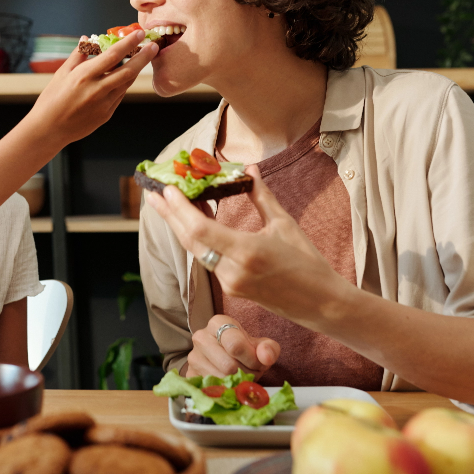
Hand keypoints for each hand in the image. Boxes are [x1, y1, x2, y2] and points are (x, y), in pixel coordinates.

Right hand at [28, 30, 156, 144]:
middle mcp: (97, 90)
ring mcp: (104, 104)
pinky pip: (119, 95)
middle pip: (128, 71)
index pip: (113, 55)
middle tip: (154, 46)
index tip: (139, 34)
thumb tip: (87, 39)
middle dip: (143, 57)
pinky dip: (123, 84)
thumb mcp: (62, 73)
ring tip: (141, 59)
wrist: (49, 129)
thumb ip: (78, 55)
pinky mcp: (106, 114)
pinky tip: (122, 77)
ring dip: (135, 70)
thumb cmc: (52, 99)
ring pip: (126, 83)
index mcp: (85, 76)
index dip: (128, 43)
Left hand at [146, 166, 355, 332]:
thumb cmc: (308, 262)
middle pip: (190, 240)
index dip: (179, 209)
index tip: (167, 189)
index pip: (201, 229)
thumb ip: (262, 196)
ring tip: (165, 205)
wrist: (321, 304)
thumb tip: (248, 169)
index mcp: (248, 251)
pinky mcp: (231, 289)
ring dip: (180, 227)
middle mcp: (233, 270)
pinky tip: (191, 224)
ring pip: (197, 251)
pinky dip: (197, 240)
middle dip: (169, 215)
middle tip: (152, 193)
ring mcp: (230, 282)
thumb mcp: (285, 224)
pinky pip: (208, 260)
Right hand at [186, 315, 279, 380]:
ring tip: (242, 376)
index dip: (252, 359)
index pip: (235, 345)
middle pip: (228, 365)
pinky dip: (225, 391)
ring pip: (220, 379)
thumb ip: (269, 349)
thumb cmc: (245, 349)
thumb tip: (266, 357)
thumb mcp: (261, 345)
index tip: (259, 363)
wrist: (227, 355)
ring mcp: (193, 357)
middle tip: (252, 371)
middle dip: (246, 373)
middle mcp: (201, 337)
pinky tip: (231, 384)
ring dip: (237, 383)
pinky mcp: (190, 375)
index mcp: (217, 323)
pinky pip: (211, 389)